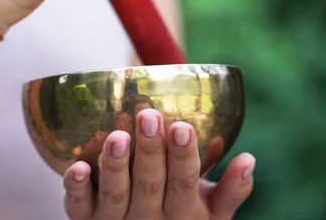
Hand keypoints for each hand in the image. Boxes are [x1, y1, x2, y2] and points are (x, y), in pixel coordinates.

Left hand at [63, 109, 254, 219]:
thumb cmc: (178, 215)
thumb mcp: (210, 212)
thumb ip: (231, 190)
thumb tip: (249, 159)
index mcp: (181, 214)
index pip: (184, 184)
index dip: (183, 158)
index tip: (182, 127)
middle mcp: (148, 219)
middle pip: (149, 186)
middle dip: (150, 152)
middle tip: (149, 116)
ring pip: (115, 196)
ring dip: (116, 167)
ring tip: (118, 136)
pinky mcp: (84, 219)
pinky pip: (78, 206)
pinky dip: (76, 188)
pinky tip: (76, 167)